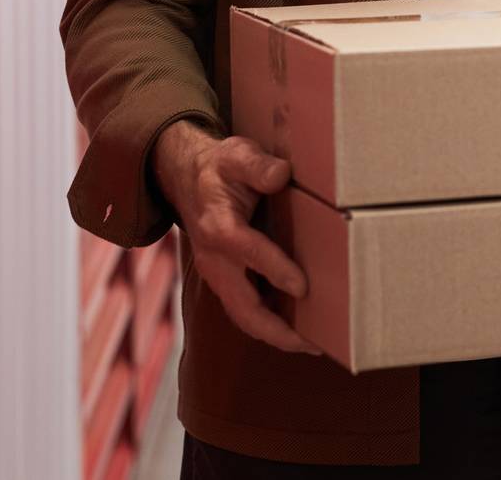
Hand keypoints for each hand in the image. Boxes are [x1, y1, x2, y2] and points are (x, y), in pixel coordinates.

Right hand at [154, 121, 321, 354]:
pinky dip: (268, 325)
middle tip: (313, 343)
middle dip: (277, 330)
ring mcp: (218, 276)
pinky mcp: (224, 281)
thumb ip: (258, 166)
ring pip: (244, 317)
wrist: (187, 178)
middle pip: (244, 307)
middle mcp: (216, 261)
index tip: (304, 287)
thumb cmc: (220, 167)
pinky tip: (297, 331)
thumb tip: (281, 174)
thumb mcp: (237, 156)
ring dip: (275, 335)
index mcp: (219, 228)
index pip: (250, 254)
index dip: (277, 271)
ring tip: (311, 345)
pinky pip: (245, 311)